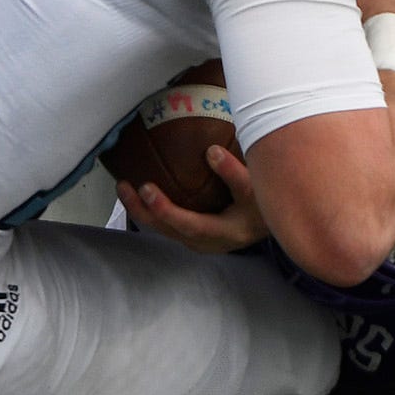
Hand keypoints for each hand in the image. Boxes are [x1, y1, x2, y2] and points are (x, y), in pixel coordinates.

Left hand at [117, 143, 267, 254]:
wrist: (272, 224)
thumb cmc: (265, 205)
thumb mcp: (256, 190)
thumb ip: (235, 173)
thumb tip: (211, 152)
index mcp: (221, 234)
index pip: (188, 224)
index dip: (165, 209)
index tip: (146, 189)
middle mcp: (205, 242)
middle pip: (166, 229)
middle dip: (141, 209)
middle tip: (123, 185)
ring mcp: (197, 241)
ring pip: (162, 228)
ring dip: (140, 209)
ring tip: (122, 185)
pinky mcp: (192, 234)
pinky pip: (166, 222)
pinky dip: (151, 208)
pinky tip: (140, 190)